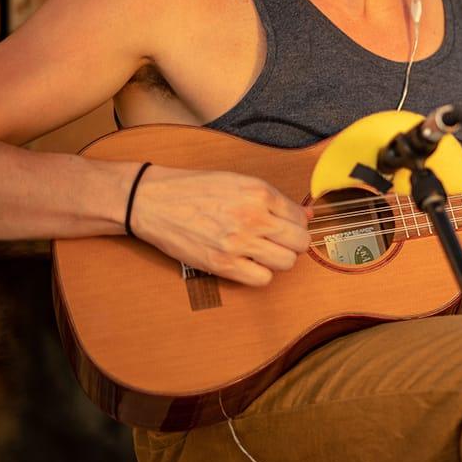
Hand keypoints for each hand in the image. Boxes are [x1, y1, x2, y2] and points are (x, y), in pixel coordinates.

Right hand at [130, 165, 311, 285]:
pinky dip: (260, 274)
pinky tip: (248, 263)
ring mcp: (238, 242)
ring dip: (279, 260)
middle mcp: (253, 217)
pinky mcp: (222, 264)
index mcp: (259, 193)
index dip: (296, 224)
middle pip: (300, 242)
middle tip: (278, 241)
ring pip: (286, 262)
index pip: (301, 218)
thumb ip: (274, 200)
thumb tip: (307, 214)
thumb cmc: (194, 190)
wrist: (153, 201)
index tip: (285, 226)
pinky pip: (262, 279)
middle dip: (293, 243)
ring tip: (262, 252)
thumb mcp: (238, 182)